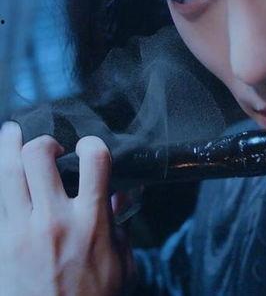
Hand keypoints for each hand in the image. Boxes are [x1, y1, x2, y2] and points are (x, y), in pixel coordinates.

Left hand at [0, 121, 128, 295]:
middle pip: (39, 157)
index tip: (88, 149)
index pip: (94, 160)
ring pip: (7, 173)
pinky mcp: (1, 245)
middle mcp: (54, 220)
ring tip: (11, 133)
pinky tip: (1, 166)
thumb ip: (120, 226)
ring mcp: (22, 231)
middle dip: (44, 142)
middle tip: (50, 148)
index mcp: (91, 221)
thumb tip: (117, 195)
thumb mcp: (122, 263)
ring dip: (8, 146)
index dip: (92, 144)